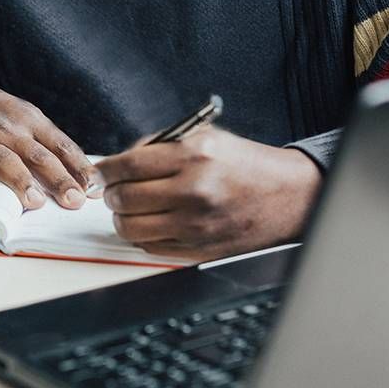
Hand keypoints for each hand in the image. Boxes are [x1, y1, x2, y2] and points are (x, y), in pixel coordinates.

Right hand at [0, 76, 99, 209]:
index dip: (79, 167)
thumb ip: (50, 146)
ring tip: (34, 202)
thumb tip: (83, 179)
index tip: (95, 188)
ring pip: (4, 160)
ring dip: (20, 180)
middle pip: (38, 156)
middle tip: (74, 200)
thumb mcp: (26, 119)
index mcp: (31, 121)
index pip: (61, 146)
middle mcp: (9, 130)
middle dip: (58, 179)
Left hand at [94, 127, 321, 261]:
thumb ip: (159, 146)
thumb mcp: (205, 137)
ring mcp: (197, 224)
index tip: (102, 172)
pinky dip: (142, 236)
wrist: (287, 196)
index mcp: (194, 156)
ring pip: (132, 228)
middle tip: (114, 191)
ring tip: (129, 209)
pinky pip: (151, 248)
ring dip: (122, 218)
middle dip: (111, 194)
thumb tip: (119, 163)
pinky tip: (151, 223)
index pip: (129, 165)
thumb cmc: (244, 164)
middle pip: (125, 198)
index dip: (106, 170)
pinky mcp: (200, 249)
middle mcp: (195, 190)